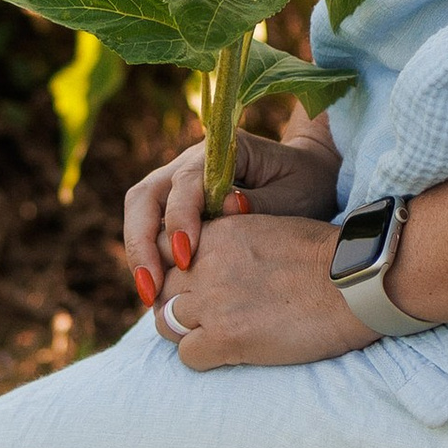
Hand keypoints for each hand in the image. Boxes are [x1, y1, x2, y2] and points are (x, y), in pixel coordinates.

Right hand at [122, 126, 338, 307]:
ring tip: (149, 295)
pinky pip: (150, 228)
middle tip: (152, 287)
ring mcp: (177, 183)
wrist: (308, 175)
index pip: (185, 181)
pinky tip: (156, 291)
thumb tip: (228, 209)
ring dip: (139, 253)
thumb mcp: (295, 195)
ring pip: (140, 211)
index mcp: (220, 152)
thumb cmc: (304, 184)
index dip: (180, 218)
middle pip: (145, 196)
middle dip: (142, 242)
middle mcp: (189, 163)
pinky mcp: (176, 206)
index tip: (187, 258)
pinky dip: (148, 257)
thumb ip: (261, 203)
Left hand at [153, 209, 372, 369]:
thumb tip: (223, 266)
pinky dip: (204, 358)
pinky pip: (187, 356)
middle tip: (202, 317)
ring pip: (165, 323)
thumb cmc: (330, 258)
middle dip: (175, 303)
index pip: (166, 247)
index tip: (191, 284)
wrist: (357, 282)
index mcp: (220, 231)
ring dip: (185, 333)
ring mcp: (213, 301)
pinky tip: (232, 354)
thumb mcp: (270, 230)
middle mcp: (207, 262)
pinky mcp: (226, 338)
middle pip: (161, 287)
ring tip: (216, 337)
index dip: (174, 269)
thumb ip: (235, 244)